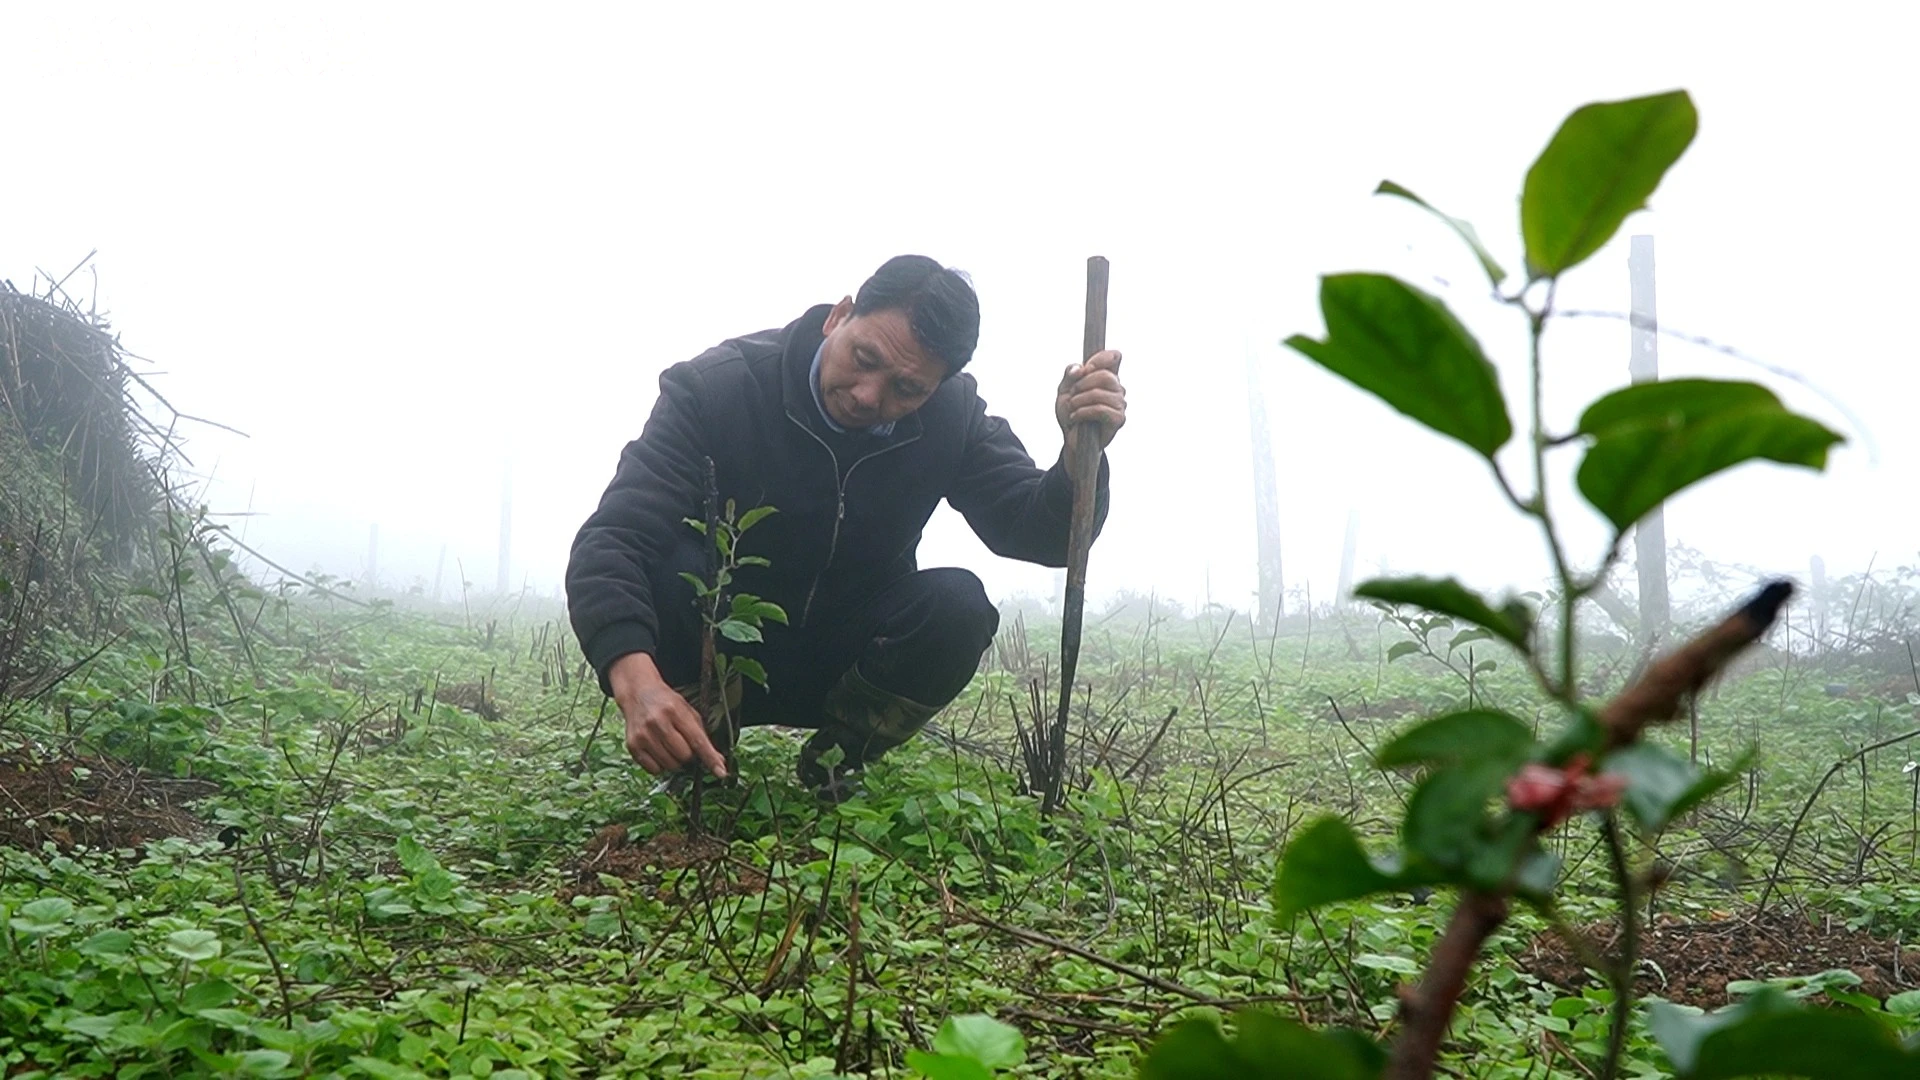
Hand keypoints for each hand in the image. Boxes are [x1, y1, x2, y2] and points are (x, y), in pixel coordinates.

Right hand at [608, 652, 727, 778]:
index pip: (697, 740)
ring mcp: (643, 735)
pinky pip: (655, 770)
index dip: (710, 758)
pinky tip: (659, 750)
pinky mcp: (633, 745)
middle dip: (689, 755)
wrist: (638, 694)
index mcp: (675, 711)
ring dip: (675, 761)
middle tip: (684, 744)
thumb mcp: (688, 711)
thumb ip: (702, 734)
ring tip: (670, 745)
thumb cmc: (667, 703)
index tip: (721, 772)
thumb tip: (718, 761)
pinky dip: (661, 765)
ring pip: (670, 765)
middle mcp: (657, 722)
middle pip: (684, 755)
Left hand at [1056, 349, 1125, 448]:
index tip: (1086, 368)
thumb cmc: (1071, 412)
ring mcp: (1120, 404)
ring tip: (1072, 408)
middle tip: (1071, 395)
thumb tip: (1079, 369)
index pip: (1114, 357)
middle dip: (1082, 384)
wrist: (1071, 438)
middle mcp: (1117, 388)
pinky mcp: (1119, 419)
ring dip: (1079, 401)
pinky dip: (1083, 412)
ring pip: (1099, 393)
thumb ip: (1070, 374)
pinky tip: (1076, 417)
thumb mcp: (1064, 389)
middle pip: (1105, 375)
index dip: (1102, 358)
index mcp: (1106, 376)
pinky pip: (1101, 409)